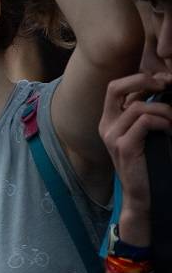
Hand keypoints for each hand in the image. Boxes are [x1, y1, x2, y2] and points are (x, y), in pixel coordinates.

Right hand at [98, 72, 171, 244]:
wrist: (144, 193)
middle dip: (144, 81)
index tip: (165, 81)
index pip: (118, 86)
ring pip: (138, 107)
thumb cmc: (151, 161)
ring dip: (165, 110)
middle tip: (166, 84)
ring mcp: (112, 136)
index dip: (141, 78)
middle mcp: (107, 125)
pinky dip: (163, 122)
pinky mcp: (123, 147)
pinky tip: (170, 131)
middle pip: (115, 87)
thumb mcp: (148, 131)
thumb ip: (148, 110)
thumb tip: (163, 84)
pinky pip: (145, 121)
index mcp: (111, 119)